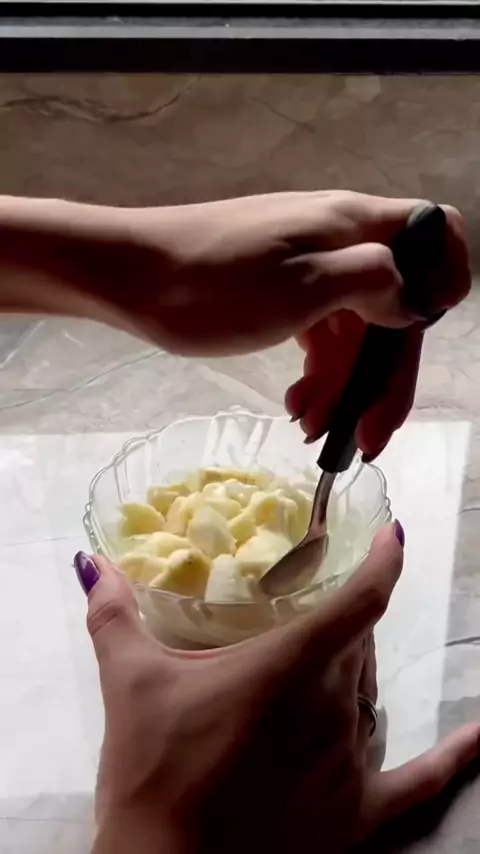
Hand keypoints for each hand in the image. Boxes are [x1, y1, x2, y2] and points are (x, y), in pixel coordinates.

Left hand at [0, 191, 468, 459]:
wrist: (127, 276)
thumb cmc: (211, 283)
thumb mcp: (302, 288)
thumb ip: (372, 285)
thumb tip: (414, 299)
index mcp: (353, 225)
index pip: (432, 234)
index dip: (443, 281)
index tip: (422, 339)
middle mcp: (339, 242)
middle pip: (393, 308)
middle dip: (383, 376)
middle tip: (364, 438)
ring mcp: (308, 268)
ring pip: (353, 332)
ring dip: (343, 386)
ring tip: (310, 429)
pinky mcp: (282, 293)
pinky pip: (319, 336)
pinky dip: (316, 375)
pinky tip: (296, 407)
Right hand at [74, 526, 478, 853]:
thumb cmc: (151, 771)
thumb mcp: (129, 683)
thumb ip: (114, 615)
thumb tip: (92, 564)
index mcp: (289, 666)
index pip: (359, 600)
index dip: (382, 561)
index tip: (392, 535)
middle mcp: (332, 705)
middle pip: (356, 646)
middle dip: (335, 626)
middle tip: (299, 620)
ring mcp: (351, 761)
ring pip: (368, 695)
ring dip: (350, 676)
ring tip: (311, 672)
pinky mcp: (359, 814)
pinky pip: (422, 780)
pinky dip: (457, 756)